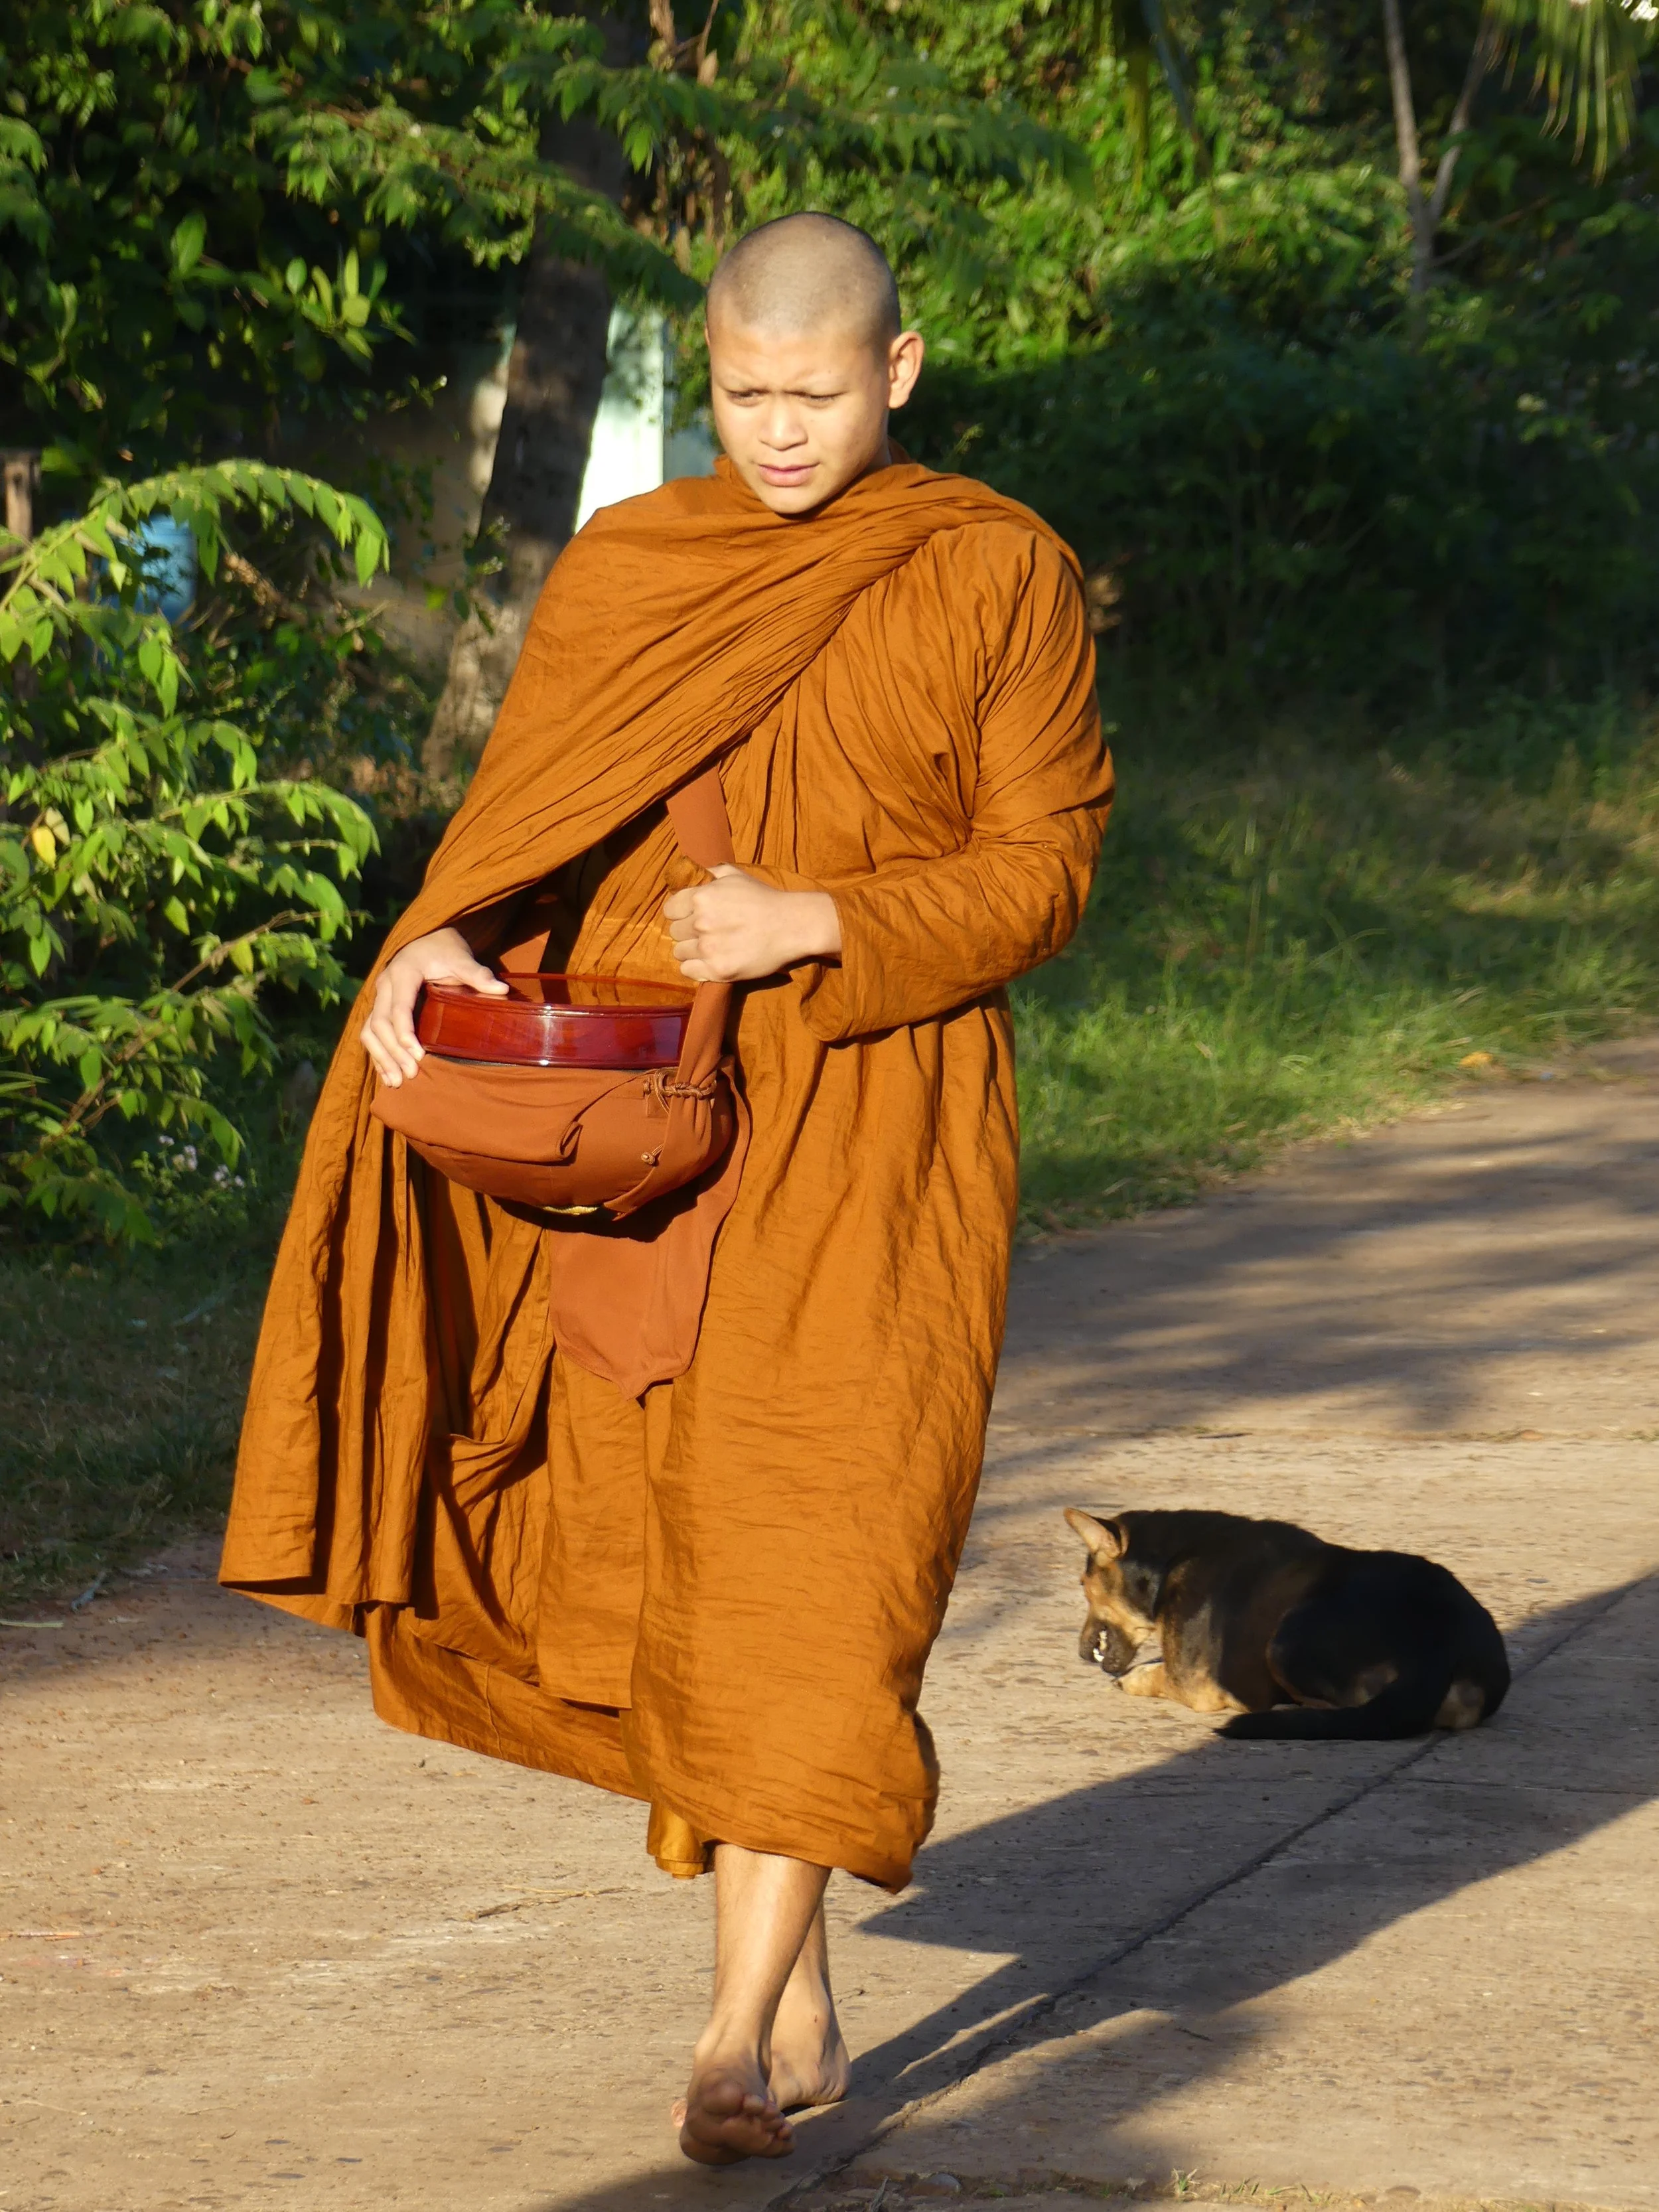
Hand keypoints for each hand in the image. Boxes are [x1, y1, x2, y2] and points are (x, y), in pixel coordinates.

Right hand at [360, 926, 506, 1085]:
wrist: (428, 939)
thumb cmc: (445, 949)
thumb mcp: (461, 957)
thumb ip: (477, 973)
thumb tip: (501, 989)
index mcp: (403, 972)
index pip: (398, 1006)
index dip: (405, 1031)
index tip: (417, 1054)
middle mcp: (385, 984)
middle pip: (379, 1022)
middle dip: (394, 1050)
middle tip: (412, 1073)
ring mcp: (379, 996)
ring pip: (370, 1030)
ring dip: (382, 1056)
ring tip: (396, 1081)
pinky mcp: (379, 1007)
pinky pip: (370, 1033)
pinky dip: (378, 1054)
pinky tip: (388, 1074)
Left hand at [663, 866, 841, 983]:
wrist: (791, 925)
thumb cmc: (763, 898)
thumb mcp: (735, 875)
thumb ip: (708, 873)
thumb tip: (689, 872)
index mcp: (700, 897)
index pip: (669, 910)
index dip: (680, 912)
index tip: (692, 916)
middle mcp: (700, 923)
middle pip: (675, 932)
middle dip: (688, 931)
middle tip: (708, 932)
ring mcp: (709, 949)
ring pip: (680, 953)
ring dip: (692, 950)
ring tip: (712, 947)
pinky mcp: (718, 970)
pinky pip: (688, 971)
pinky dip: (696, 967)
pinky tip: (711, 960)